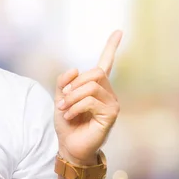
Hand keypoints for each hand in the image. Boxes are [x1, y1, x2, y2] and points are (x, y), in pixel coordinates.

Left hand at [54, 30, 121, 165]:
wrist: (69, 147)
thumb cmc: (67, 124)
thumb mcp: (60, 98)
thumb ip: (64, 82)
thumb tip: (74, 69)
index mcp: (96, 87)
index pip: (106, 63)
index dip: (112, 46)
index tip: (118, 31)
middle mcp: (107, 93)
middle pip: (94, 73)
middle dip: (74, 85)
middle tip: (63, 100)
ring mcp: (111, 103)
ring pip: (91, 86)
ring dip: (72, 97)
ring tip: (65, 110)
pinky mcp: (110, 114)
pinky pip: (91, 100)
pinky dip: (75, 107)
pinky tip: (70, 116)